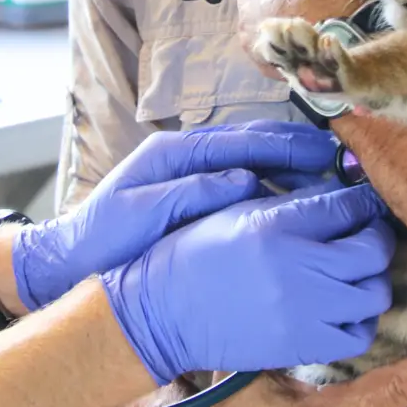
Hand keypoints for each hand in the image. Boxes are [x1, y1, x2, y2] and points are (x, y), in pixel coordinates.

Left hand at [9, 122, 337, 310]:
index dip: (284, 147)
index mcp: (174, 154)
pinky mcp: (194, 201)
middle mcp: (187, 158)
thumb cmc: (102, 240)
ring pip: (252, 165)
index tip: (322, 155)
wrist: (69, 263)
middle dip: (296, 153)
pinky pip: (242, 189)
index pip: (240, 142)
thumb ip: (190, 193)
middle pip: (252, 145)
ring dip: (289, 173)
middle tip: (338, 165)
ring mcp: (191, 178)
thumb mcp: (140, 213)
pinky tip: (294, 211)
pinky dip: (271, 193)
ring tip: (327, 186)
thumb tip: (243, 180)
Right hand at [99, 183, 395, 382]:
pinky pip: (359, 335)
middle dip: (376, 237)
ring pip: (375, 294)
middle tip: (365, 233)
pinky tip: (344, 307)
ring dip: (373, 278)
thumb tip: (337, 195)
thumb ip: (289, 202)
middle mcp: (298, 269)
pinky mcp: (303, 347)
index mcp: (276, 227)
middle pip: (372, 250)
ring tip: (355, 271)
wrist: (162, 313)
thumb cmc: (193, 254)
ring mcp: (304, 313)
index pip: (347, 207)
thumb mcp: (235, 211)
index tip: (363, 203)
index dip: (363, 202)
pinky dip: (361, 319)